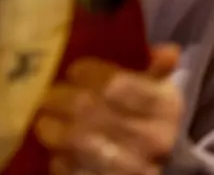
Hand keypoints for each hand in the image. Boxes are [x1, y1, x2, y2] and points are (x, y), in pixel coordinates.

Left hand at [35, 44, 182, 174]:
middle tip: (47, 94)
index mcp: (166, 106)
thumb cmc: (147, 121)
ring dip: (52, 127)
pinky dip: (58, 158)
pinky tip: (55, 149)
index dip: (88, 73)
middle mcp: (154, 138)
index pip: (116, 83)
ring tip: (44, 119)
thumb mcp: (157, 93)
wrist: (150, 169)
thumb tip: (168, 51)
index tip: (74, 71)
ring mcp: (132, 168)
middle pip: (90, 110)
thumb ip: (156, 69)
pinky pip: (71, 170)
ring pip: (76, 141)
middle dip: (60, 99)